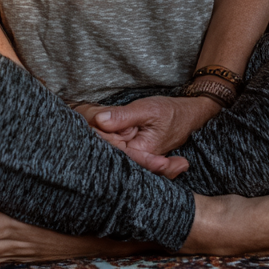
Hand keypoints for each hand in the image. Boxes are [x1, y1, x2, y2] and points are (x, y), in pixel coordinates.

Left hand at [72, 95, 220, 178]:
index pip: (111, 148)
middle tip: (80, 120)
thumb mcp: (148, 109)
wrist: (188, 115)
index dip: (98, 136)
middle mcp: (136, 159)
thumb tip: (99, 119)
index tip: (86, 123)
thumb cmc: (171, 112)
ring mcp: (134, 155)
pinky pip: (116, 146)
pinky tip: (97, 126)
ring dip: (99, 136)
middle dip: (95, 137)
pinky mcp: (132, 149)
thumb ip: (123, 116)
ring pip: (111, 148)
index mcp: (140, 152)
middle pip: (108, 151)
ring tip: (85, 121)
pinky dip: (106, 136)